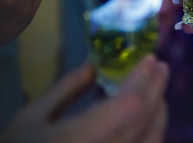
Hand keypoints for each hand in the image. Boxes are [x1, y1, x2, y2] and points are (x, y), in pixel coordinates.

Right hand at [0, 55, 168, 142]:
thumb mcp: (32, 118)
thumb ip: (67, 89)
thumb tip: (97, 64)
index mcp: (77, 141)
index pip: (127, 108)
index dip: (143, 80)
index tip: (149, 58)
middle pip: (144, 122)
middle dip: (156, 89)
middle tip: (160, 66)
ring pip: (152, 140)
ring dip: (159, 111)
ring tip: (156, 89)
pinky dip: (152, 131)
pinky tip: (147, 117)